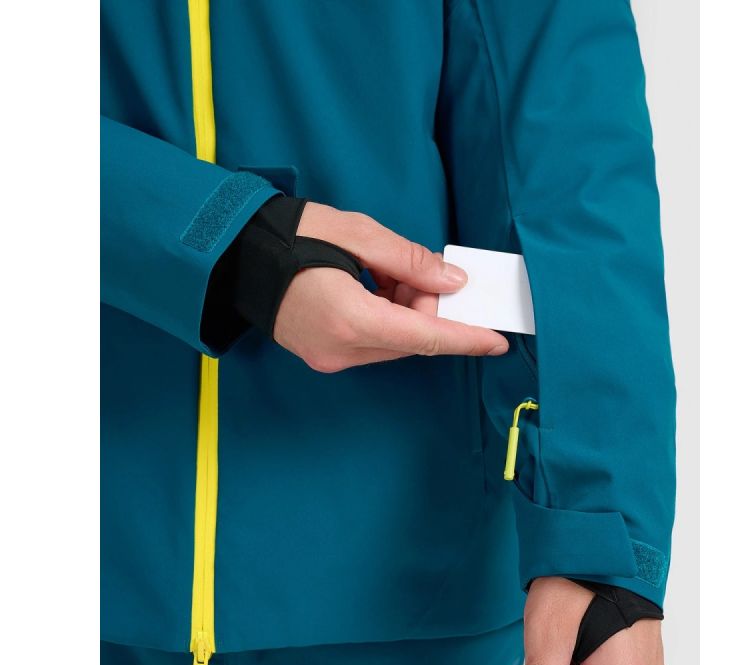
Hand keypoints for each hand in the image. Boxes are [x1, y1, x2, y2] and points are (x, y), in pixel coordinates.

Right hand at [273, 202, 508, 370]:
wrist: (235, 256)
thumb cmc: (288, 236)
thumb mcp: (356, 233)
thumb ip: (409, 260)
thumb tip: (451, 283)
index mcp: (349, 319)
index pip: (424, 337)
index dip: (465, 339)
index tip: (497, 343)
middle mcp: (341, 350)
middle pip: (409, 339)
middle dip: (427, 309)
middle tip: (418, 270)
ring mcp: (329, 357)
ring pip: (392, 342)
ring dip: (405, 312)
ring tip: (385, 272)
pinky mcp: (322, 355)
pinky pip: (370, 343)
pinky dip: (384, 319)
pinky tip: (371, 288)